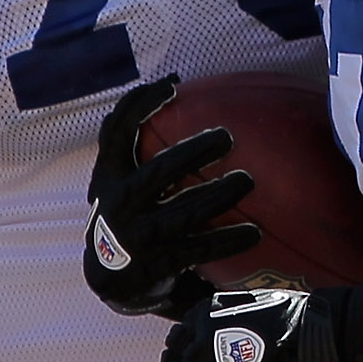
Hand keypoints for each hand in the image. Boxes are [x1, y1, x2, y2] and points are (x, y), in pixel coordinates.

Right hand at [84, 75, 259, 317]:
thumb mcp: (118, 178)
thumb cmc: (128, 210)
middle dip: (192, 155)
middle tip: (227, 137)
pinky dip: (226, 241)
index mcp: (109, 176)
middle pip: (157, 174)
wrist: (113, 278)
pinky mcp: (158, 264)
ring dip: (216, 197)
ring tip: (247, 180)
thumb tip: (175, 83)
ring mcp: (139, 237)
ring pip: (182, 214)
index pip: (117, 133)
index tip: (173, 84)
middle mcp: (119, 205)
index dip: (140, 105)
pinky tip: (253, 232)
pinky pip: (199, 250)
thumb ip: (136, 142)